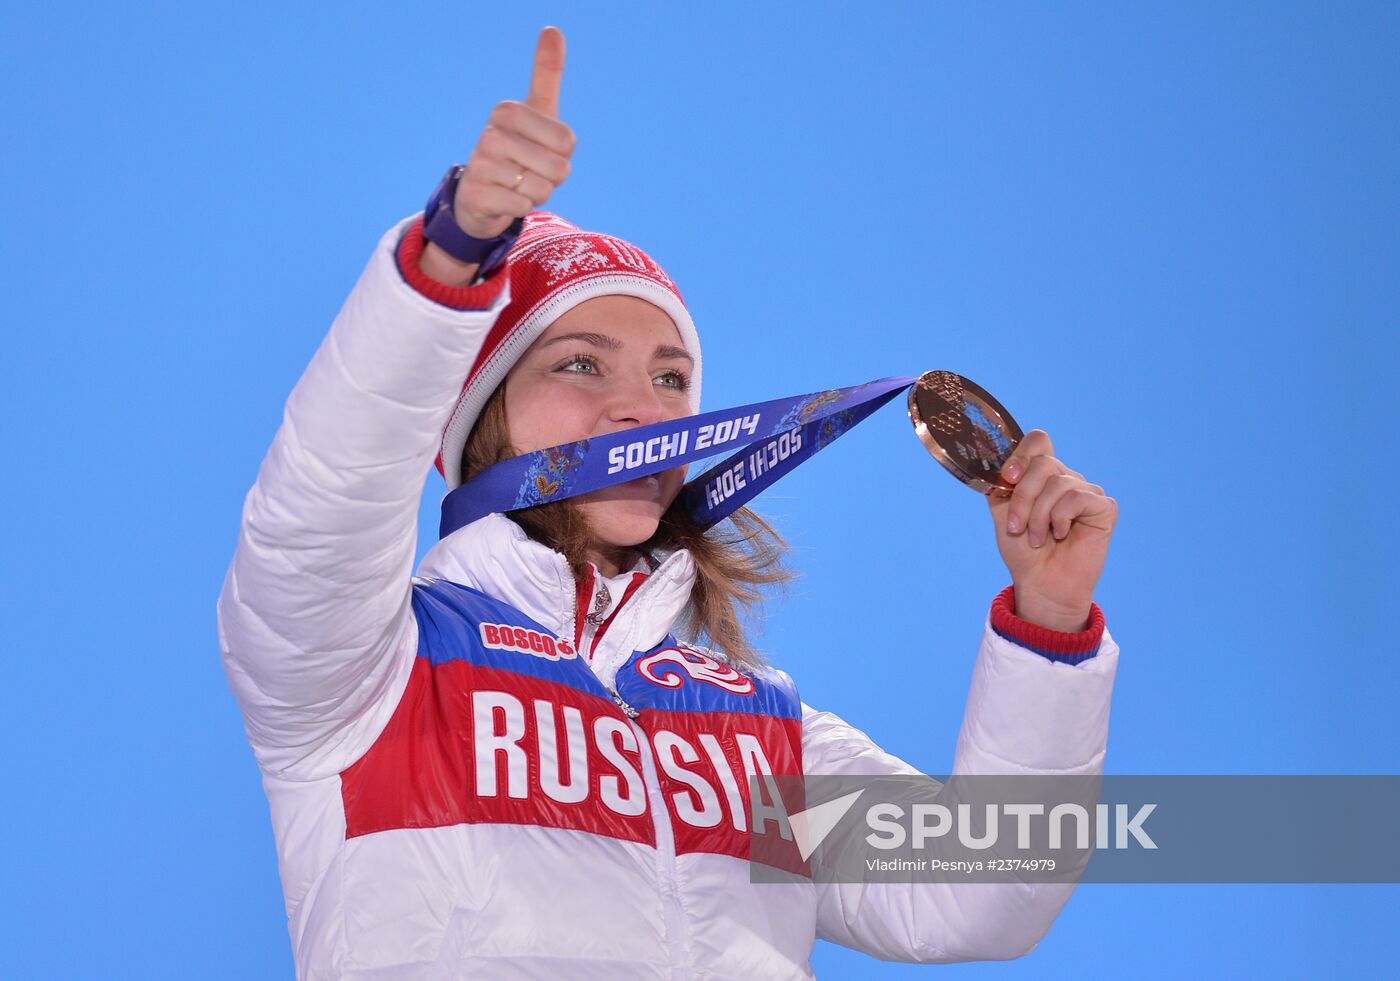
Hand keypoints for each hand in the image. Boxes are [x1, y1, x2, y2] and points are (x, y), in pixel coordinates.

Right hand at [421, 27, 574, 280]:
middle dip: (553, 178)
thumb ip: (545, 73)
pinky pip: (522, 206)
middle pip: (559, 167)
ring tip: (517, 185)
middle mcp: (491, 134)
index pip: (567, 140)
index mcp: (508, 111)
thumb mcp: (536, 112)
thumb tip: (552, 29)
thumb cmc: (518, 150)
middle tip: (530, 172)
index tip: (542, 150)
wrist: (481, 195)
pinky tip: (505, 199)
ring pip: (542, 189)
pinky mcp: (477, 195)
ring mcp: (481, 165)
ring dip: (537, 194)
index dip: (563, 154)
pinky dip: (520, 208)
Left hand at [986, 430, 1117, 631]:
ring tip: (1037, 538)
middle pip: (1044, 463)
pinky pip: (1077, 498)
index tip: (1008, 478)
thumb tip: (998, 467)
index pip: (1039, 442)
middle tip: (1016, 526)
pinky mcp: (1104, 507)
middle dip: (1023, 497)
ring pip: (1058, 483)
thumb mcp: (1002, 513)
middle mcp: (1066, 479)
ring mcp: (1087, 492)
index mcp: (1042, 476)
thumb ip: (999, 485)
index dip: (1022, 454)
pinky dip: (1060, 519)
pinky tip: (1061, 534)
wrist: (1039, 582)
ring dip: (1038, 515)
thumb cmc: (1023, 550)